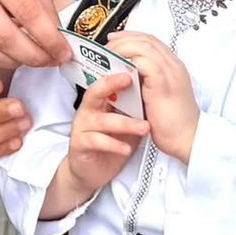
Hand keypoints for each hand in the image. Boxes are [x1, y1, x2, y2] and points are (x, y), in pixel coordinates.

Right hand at [0, 0, 68, 73]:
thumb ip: (46, 8)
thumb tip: (61, 43)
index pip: (28, 11)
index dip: (49, 38)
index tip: (64, 53)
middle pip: (4, 36)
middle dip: (33, 56)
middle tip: (49, 62)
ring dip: (13, 62)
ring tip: (29, 59)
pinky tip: (5, 56)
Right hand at [63, 73, 148, 195]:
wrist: (92, 171)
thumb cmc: (111, 143)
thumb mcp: (127, 122)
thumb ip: (135, 107)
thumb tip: (154, 89)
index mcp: (100, 102)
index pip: (107, 81)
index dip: (118, 71)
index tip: (135, 63)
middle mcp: (89, 111)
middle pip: (95, 92)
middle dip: (111, 84)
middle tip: (129, 80)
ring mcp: (83, 128)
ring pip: (101, 120)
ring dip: (125, 123)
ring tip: (144, 127)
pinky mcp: (81, 145)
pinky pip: (96, 141)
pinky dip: (113, 144)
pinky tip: (127, 148)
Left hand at [103, 32, 199, 163]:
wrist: (187, 139)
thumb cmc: (172, 123)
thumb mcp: (156, 96)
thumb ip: (144, 83)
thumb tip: (123, 75)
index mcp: (173, 67)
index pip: (151, 41)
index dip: (131, 37)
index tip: (115, 39)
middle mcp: (174, 65)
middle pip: (146, 38)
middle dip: (123, 38)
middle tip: (107, 44)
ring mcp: (170, 72)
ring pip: (143, 46)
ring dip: (122, 48)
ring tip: (108, 55)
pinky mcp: (163, 82)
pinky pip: (142, 61)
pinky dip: (127, 61)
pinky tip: (116, 68)